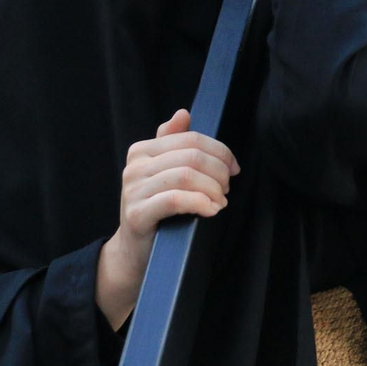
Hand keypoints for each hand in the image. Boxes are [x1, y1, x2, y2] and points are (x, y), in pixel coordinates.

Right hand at [96, 110, 239, 329]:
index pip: (190, 139)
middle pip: (191, 156)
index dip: (219, 151)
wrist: (134, 252)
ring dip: (213, 189)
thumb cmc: (156, 210)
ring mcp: (133, 190)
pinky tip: (211, 211)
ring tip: (220, 202)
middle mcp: (134, 166)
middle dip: (218, 172)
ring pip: (186, 175)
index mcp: (142, 150)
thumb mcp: (164, 173)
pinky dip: (200, 203)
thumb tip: (183, 113)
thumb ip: (173, 143)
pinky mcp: (137, 214)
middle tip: (226, 189)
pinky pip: (176, 199)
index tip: (234, 168)